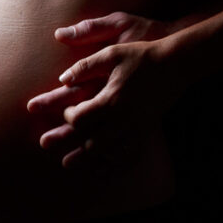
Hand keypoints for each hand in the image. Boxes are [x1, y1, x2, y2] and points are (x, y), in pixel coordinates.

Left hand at [27, 12, 177, 167]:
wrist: (176, 63)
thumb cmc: (142, 55)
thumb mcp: (112, 53)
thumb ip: (85, 66)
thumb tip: (62, 79)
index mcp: (112, 98)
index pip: (81, 117)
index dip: (67, 116)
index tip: (65, 111)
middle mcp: (124, 118)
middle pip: (90, 141)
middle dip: (67, 143)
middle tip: (47, 144)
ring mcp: (136, 127)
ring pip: (108, 152)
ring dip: (86, 160)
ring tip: (68, 164)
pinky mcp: (146, 129)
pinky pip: (130, 154)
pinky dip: (114, 164)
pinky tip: (103, 169)